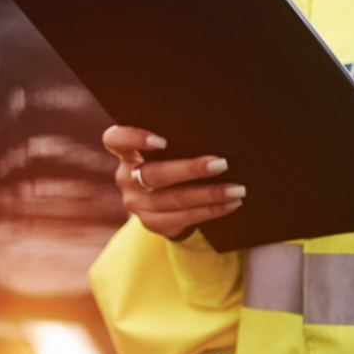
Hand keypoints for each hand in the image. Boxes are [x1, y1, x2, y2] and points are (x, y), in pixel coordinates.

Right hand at [102, 125, 243, 239]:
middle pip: (154, 175)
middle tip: (222, 164)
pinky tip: (231, 204)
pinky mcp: (152, 222)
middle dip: (191, 170)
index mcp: (127, 152)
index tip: (161, 141)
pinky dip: (211, 210)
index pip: (116, 140)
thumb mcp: (169, 147)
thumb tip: (218, 130)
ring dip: (209, 194)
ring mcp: (136, 203)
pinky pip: (183, 218)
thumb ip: (179, 138)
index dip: (134, 138)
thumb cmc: (173, 157)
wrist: (165, 199)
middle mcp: (126, 177)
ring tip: (237, 189)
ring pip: (173, 199)